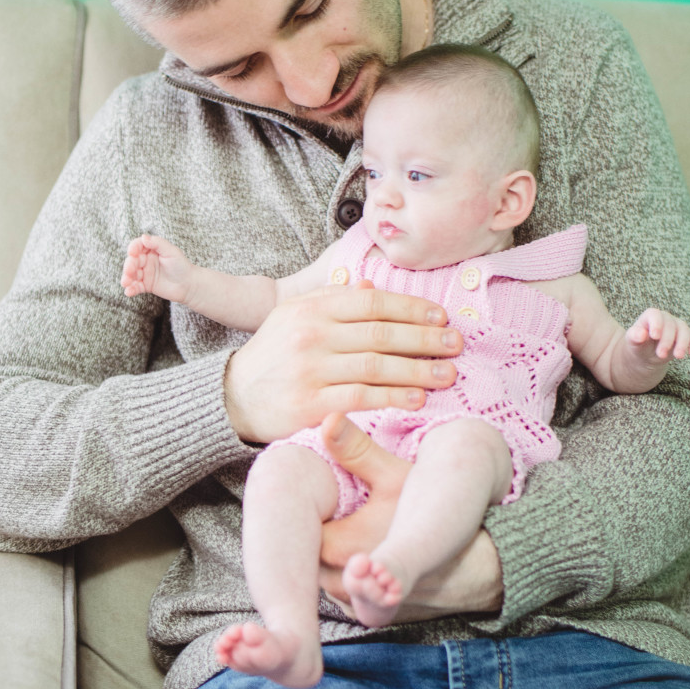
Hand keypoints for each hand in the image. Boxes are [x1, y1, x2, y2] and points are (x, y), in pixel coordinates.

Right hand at [121, 234, 194, 301]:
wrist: (189, 285)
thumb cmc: (181, 265)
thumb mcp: (172, 251)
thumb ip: (158, 243)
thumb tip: (143, 237)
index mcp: (151, 249)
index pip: (138, 246)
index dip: (133, 248)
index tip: (132, 252)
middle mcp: (146, 260)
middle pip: (132, 261)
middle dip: (129, 266)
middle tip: (129, 271)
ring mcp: (145, 273)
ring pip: (132, 274)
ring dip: (127, 278)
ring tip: (125, 283)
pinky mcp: (146, 285)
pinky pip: (136, 287)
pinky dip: (131, 289)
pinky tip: (129, 292)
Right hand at [224, 281, 462, 443]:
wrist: (234, 396)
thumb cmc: (273, 353)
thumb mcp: (294, 315)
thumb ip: (331, 299)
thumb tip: (370, 284)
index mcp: (311, 308)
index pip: (372, 302)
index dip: (411, 308)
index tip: (441, 317)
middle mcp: (311, 335)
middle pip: (381, 333)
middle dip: (424, 338)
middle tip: (455, 344)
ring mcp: (310, 370)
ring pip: (376, 366)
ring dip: (418, 370)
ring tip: (447, 373)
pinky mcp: (310, 404)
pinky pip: (361, 398)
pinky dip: (393, 397)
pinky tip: (417, 398)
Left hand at [318, 414, 502, 619]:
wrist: (474, 561)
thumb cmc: (431, 510)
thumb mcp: (393, 475)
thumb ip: (356, 449)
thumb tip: (328, 419)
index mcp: (344, 550)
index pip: (296, 537)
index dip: (298, 516)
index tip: (304, 495)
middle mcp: (347, 587)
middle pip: (306, 561)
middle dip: (309, 538)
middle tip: (311, 510)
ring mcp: (360, 606)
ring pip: (323, 581)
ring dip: (323, 560)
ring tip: (329, 527)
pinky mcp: (371, 616)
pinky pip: (343, 596)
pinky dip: (342, 577)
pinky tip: (348, 552)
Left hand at [627, 309, 689, 361]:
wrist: (647, 355)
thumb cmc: (638, 345)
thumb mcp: (632, 342)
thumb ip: (634, 336)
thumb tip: (641, 334)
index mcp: (650, 316)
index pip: (654, 315)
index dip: (656, 324)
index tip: (654, 336)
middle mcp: (665, 318)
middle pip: (670, 325)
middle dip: (666, 341)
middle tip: (660, 355)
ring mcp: (677, 325)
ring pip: (684, 330)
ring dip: (682, 344)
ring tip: (678, 357)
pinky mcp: (687, 335)